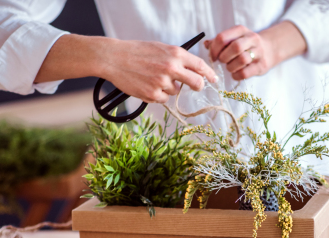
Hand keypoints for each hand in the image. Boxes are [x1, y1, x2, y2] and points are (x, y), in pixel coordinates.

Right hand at [99, 38, 217, 102]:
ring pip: (175, 91)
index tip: (214, 79)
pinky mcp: (152, 94)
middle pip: (196, 83)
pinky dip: (157, 94)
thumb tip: (193, 71)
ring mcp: (162, 82)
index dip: (209, 74)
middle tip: (194, 87)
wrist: (114, 58)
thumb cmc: (137, 52)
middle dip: (197, 86)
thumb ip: (177, 58)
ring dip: (168, 88)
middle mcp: (172, 67)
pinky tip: (146, 84)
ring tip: (153, 77)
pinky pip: (163, 99)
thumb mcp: (160, 48)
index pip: (200, 66)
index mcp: (175, 54)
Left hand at [204, 22, 306, 80]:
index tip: (213, 56)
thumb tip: (206, 44)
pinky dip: (236, 75)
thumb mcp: (234, 38)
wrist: (270, 49)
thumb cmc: (246, 45)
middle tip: (222, 61)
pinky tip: (235, 73)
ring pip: (242, 60)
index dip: (214, 49)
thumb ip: (219, 41)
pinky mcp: (261, 66)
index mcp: (241, 30)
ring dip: (231, 67)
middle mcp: (251, 39)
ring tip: (230, 67)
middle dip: (224, 57)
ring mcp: (258, 52)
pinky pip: (245, 73)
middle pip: (235, 47)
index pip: (223, 37)